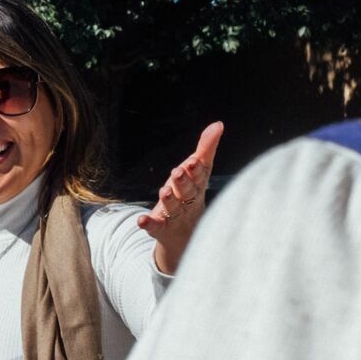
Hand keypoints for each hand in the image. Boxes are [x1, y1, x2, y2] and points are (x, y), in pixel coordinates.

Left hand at [138, 121, 224, 274]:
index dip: (196, 170)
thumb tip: (218, 124)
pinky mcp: (161, 229)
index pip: (199, 177)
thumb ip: (205, 150)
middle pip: (187, 192)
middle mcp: (188, 202)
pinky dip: (149, 223)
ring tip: (164, 191)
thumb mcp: (197, 174)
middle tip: (178, 172)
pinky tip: (141, 220)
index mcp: (197, 187)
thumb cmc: (190, 196)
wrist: (184, 235)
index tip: (193, 161)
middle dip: (183, 182)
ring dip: (168, 200)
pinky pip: (155, 226)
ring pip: (172, 208)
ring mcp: (175, 217)